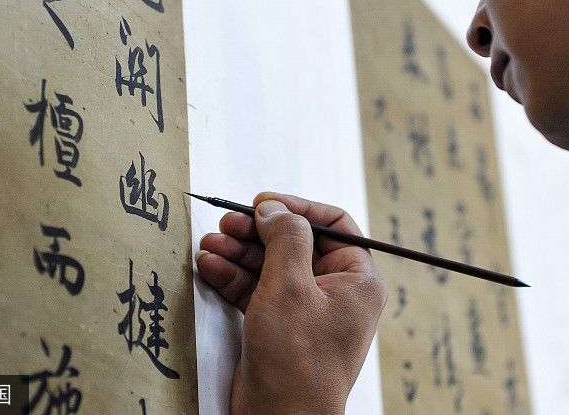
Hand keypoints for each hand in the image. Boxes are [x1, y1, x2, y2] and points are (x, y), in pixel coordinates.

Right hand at [196, 192, 387, 414]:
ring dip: (240, 253)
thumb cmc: (298, 364)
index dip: (297, 208)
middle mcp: (337, 292)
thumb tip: (275, 208)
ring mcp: (307, 310)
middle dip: (258, 232)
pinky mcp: (281, 326)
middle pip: (296, 243)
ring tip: (211, 244)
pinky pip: (259, 290)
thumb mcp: (291, 287)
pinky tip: (210, 266)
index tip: (264, 203)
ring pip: (272, 266)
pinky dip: (235, 277)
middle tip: (227, 223)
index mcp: (358, 280)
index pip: (334, 224)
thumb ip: (285, 239)